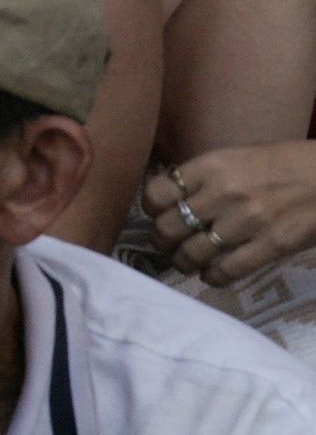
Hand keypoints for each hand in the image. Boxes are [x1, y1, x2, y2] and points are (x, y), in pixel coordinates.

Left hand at [149, 141, 315, 285]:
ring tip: (185, 262)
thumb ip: (205, 176)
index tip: (155, 214)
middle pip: (170, 227)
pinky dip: (212, 277)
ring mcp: (248, 222)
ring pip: (193, 253)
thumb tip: (173, 198)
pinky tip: (210, 275)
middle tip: (166, 244)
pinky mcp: (271, 246)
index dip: (150, 208)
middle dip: (161, 239)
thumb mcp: (237, 157)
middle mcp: (224, 193)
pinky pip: (228, 270)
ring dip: (183, 261)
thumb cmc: (284, 164)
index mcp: (212, 165)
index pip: (158, 192)